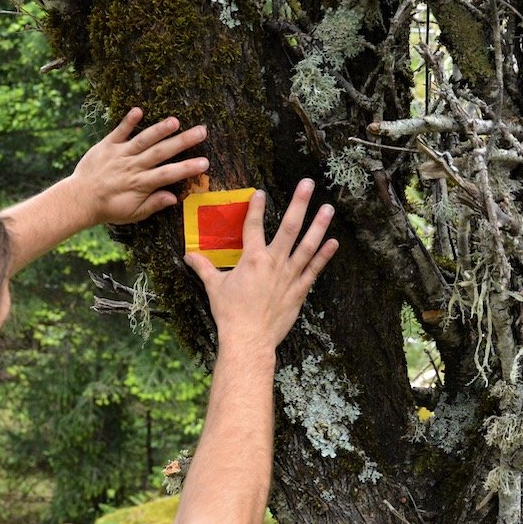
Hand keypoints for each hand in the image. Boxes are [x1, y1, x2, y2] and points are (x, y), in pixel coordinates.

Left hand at [70, 107, 208, 225]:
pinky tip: (139, 110)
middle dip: (182, 142)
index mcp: (141, 184)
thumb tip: (174, 198)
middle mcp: (133, 167)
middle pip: (161, 153)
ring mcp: (120, 154)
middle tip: (202, 131)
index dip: (187, 168)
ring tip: (176, 121)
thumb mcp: (133, 214)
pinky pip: (118, 131)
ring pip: (143, 140)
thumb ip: (153, 205)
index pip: (168, 174)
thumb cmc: (109, 209)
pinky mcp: (107, 146)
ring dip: (159, 130)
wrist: (79, 200)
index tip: (205, 162)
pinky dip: (127, 121)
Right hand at [184, 179, 337, 349]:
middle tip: (308, 184)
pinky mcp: (299, 291)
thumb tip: (189, 256)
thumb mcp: (214, 288)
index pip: (253, 226)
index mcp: (251, 259)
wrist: (249, 339)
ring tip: (328, 208)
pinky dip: (324, 256)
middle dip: (299, 203)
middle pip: (289, 227)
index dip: (256, 207)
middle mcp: (273, 263)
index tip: (261, 192)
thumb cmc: (230, 314)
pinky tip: (333, 242)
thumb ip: (204, 268)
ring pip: (307, 245)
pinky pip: (314, 270)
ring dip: (319, 225)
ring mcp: (289, 276)